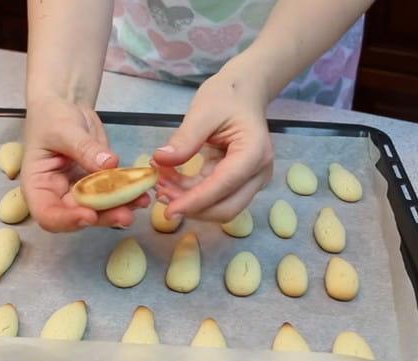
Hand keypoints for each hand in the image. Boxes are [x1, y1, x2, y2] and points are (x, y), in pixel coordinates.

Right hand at [21, 96, 149, 231]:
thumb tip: (109, 164)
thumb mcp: (64, 129)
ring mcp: (78, 191)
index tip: (90, 215)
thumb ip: (84, 148)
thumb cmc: (51, 116)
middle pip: (77, 216)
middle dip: (102, 217)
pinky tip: (142, 192)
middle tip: (125, 215)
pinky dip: (127, 195)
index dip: (68, 220)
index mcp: (38, 185)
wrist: (65, 105)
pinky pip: (111, 194)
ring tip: (141, 202)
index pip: (47, 214)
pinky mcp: (97, 184)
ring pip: (99, 209)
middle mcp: (57, 195)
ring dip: (120, 209)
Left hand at [152, 70, 273, 222]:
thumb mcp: (203, 112)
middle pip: (226, 208)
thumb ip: (184, 139)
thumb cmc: (227, 97)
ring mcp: (251, 180)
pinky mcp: (239, 183)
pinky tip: (170, 181)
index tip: (168, 210)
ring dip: (188, 202)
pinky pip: (214, 197)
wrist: (243, 93)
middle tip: (159, 194)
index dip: (195, 201)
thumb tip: (159, 160)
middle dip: (191, 207)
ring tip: (160, 185)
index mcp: (254, 153)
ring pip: (219, 207)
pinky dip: (191, 194)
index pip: (223, 186)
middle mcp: (258, 173)